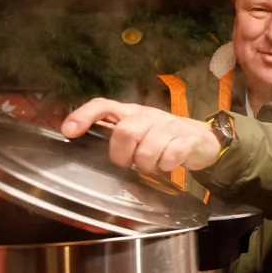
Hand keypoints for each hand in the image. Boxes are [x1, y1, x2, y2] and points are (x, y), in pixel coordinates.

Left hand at [62, 98, 221, 171]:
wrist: (202, 139)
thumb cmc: (162, 138)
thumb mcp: (138, 133)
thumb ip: (114, 136)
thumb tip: (83, 142)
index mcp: (131, 112)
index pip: (103, 105)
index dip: (84, 115)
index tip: (70, 131)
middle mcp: (148, 115)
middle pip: (125, 132)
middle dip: (123, 156)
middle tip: (129, 164)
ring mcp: (169, 126)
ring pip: (148, 149)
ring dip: (146, 165)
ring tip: (151, 167)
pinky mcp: (187, 138)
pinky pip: (171, 156)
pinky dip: (166, 166)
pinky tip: (168, 165)